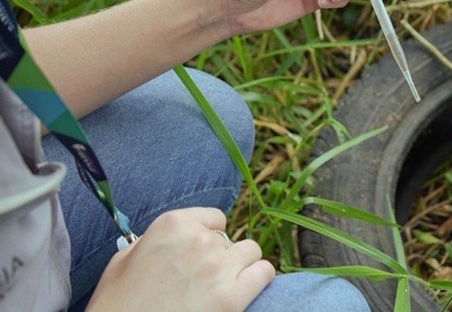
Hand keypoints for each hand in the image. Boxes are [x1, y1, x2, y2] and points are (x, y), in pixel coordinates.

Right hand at [87, 208, 273, 311]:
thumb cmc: (116, 303)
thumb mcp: (124, 260)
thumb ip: (154, 241)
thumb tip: (172, 240)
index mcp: (173, 224)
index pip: (215, 219)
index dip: (210, 237)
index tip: (201, 254)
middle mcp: (199, 240)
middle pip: (230, 239)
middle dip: (222, 256)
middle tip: (207, 278)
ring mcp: (218, 267)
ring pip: (252, 252)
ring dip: (243, 266)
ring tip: (228, 283)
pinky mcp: (232, 297)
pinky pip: (264, 273)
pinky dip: (260, 279)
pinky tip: (247, 289)